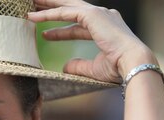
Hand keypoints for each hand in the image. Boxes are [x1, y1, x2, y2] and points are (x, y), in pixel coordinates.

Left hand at [28, 0, 156, 82]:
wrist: (132, 62)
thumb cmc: (118, 67)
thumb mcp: (94, 68)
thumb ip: (79, 66)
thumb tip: (65, 67)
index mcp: (106, 28)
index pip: (78, 26)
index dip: (61, 31)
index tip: (46, 34)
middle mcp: (103, 16)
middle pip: (71, 9)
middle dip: (53, 8)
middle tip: (35, 9)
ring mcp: (98, 13)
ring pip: (67, 5)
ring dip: (47, 6)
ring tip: (30, 7)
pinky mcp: (92, 15)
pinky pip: (65, 11)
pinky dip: (49, 14)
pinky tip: (34, 17)